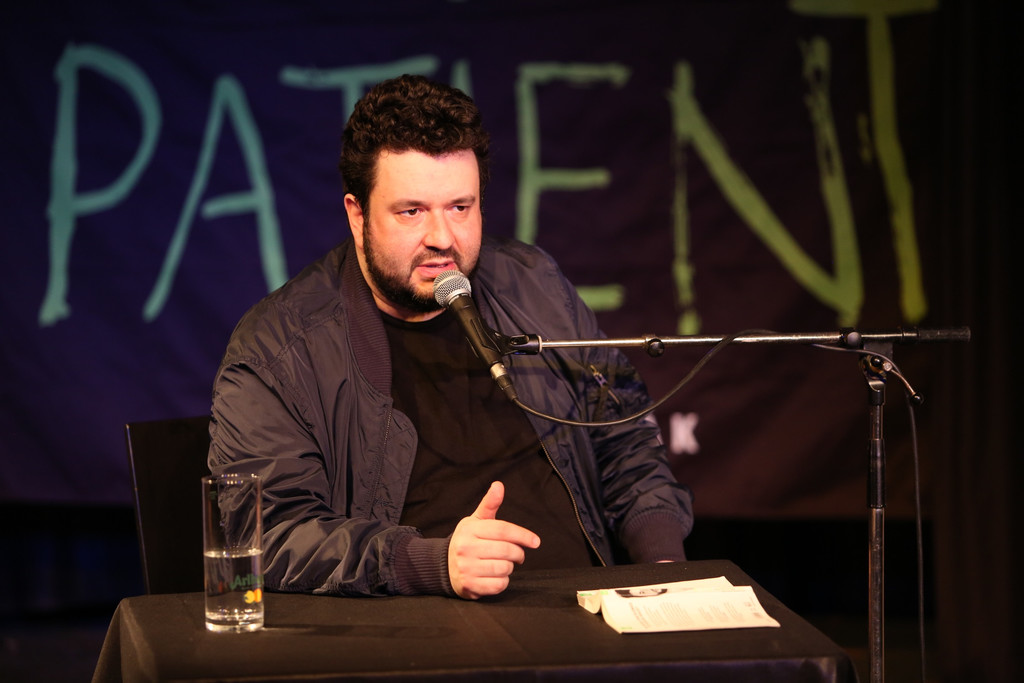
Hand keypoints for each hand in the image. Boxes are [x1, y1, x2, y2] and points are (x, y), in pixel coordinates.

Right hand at [448, 481, 540, 599]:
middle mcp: (465, 548)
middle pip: (506, 550)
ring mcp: (466, 568)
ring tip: (504, 564)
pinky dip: (503, 581)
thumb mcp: (476, 521)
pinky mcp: (469, 586)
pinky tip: (496, 575)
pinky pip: (498, 585)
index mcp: (470, 529)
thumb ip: (489, 504)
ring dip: (510, 567)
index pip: (503, 530)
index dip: (523, 535)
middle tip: (518, 554)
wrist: (444, 566)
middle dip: (518, 553)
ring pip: (504, 568)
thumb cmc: (468, 540)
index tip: (535, 541)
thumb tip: (499, 485)